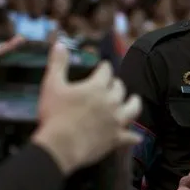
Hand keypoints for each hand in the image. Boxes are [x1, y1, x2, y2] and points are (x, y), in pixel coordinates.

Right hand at [32, 42, 141, 174]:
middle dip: (117, 85)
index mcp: (97, 87)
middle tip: (113, 84)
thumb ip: (58, 63)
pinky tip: (137, 137)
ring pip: (133, 109)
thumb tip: (60, 43)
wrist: (60, 146)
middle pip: (120, 89)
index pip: (106, 71)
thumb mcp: (52, 85)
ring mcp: (116, 121)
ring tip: (134, 101)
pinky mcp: (116, 139)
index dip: (105, 68)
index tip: (104, 66)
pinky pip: (130, 136)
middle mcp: (111, 102)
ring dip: (134, 103)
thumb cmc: (55, 115)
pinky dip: (134, 136)